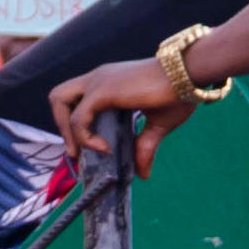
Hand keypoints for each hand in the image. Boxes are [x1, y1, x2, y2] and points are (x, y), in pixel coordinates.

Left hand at [51, 59, 203, 173]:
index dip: (75, 123)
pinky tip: (104, 148)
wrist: (188, 74)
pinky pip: (78, 119)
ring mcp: (98, 82)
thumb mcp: (158, 124)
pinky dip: (84, 137)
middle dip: (61, 125)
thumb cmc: (178, 93)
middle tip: (76, 150)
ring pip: (60, 101)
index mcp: (108, 82)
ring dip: (66, 131)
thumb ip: (145, 146)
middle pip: (59, 97)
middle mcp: (98, 78)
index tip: (89, 145)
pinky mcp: (102, 91)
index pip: (76, 99)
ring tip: (83, 151)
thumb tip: (144, 174)